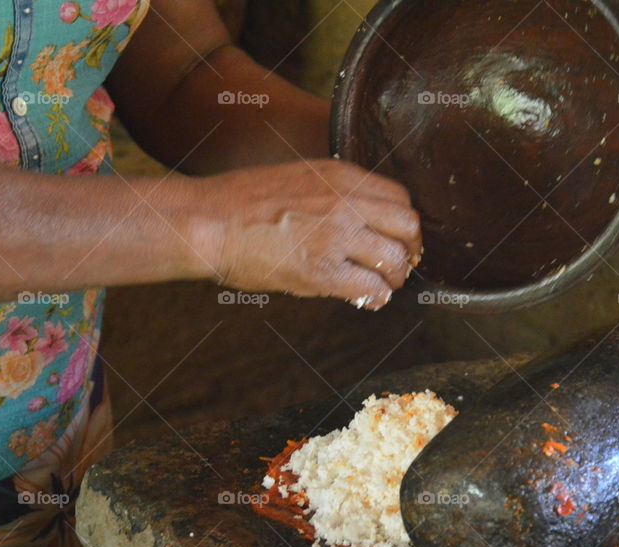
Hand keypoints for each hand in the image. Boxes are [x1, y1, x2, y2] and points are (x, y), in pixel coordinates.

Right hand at [194, 160, 421, 309]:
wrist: (208, 221)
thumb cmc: (243, 201)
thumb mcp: (300, 177)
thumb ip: (337, 192)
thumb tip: (364, 216)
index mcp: (342, 176)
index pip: (400, 197)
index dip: (403, 222)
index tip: (398, 237)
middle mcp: (346, 202)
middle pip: (408, 226)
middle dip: (410, 249)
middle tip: (400, 264)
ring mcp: (336, 237)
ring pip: (395, 260)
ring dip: (394, 277)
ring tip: (382, 284)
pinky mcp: (322, 271)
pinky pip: (372, 289)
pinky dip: (377, 298)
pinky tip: (368, 299)